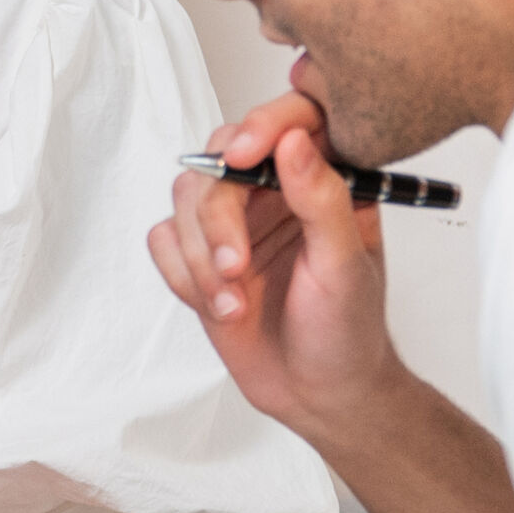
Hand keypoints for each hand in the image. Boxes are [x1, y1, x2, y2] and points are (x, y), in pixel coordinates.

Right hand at [146, 94, 406, 443]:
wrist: (319, 394)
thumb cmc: (349, 331)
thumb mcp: (347, 266)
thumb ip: (323, 199)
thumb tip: (293, 139)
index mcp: (324, 178)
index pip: (290, 118)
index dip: (260, 125)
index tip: (243, 156)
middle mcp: (275, 190)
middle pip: (220, 157)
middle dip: (218, 216)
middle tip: (235, 266)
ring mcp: (235, 220)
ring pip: (185, 197)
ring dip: (201, 256)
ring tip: (233, 301)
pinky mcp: (200, 253)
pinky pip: (164, 239)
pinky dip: (184, 275)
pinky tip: (222, 308)